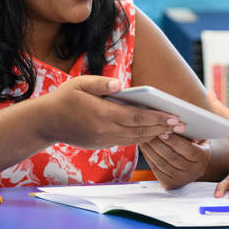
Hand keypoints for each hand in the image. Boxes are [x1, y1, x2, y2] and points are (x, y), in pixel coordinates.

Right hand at [40, 76, 182, 147]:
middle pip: (140, 130)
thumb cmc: (64, 99)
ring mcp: (103, 139)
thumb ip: (101, 84)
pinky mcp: (101, 144)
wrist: (45, 123)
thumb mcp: (80, 84)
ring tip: (173, 131)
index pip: (136, 117)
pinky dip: (142, 138)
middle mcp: (105, 130)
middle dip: (163, 128)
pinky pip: (126, 141)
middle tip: (183, 125)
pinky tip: (153, 133)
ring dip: (155, 135)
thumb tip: (119, 84)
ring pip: (135, 139)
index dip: (157, 118)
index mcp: (102, 114)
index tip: (174, 117)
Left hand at [139, 135, 210, 188]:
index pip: (187, 149)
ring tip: (145, 139)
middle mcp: (193, 171)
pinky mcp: (170, 184)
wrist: (194, 165)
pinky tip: (145, 149)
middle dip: (158, 144)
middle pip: (172, 157)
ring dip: (151, 150)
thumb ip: (188, 132)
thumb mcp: (197, 138)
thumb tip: (175, 124)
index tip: (163, 131)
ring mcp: (182, 179)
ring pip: (162, 164)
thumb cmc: (194, 146)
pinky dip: (149, 158)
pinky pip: (156, 170)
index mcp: (202, 158)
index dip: (174, 140)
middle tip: (149, 133)